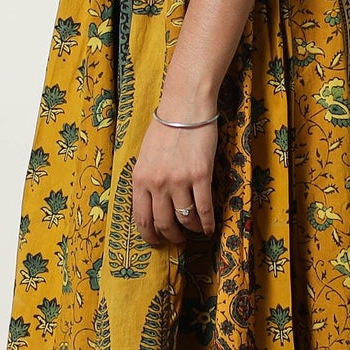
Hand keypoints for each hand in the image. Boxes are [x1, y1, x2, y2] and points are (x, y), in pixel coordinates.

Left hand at [133, 111, 216, 246]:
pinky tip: (209, 228)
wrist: (185, 108)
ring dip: (191, 229)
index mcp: (139, 179)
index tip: (156, 241)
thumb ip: (146, 180)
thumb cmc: (165, 129)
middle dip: (171, 236)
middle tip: (177, 239)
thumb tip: (151, 205)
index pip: (141, 218)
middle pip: (163, 223)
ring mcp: (179, 181)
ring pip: (185, 219)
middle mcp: (157, 183)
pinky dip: (207, 223)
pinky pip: (204, 209)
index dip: (149, 235)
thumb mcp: (145, 157)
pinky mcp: (201, 176)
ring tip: (194, 230)